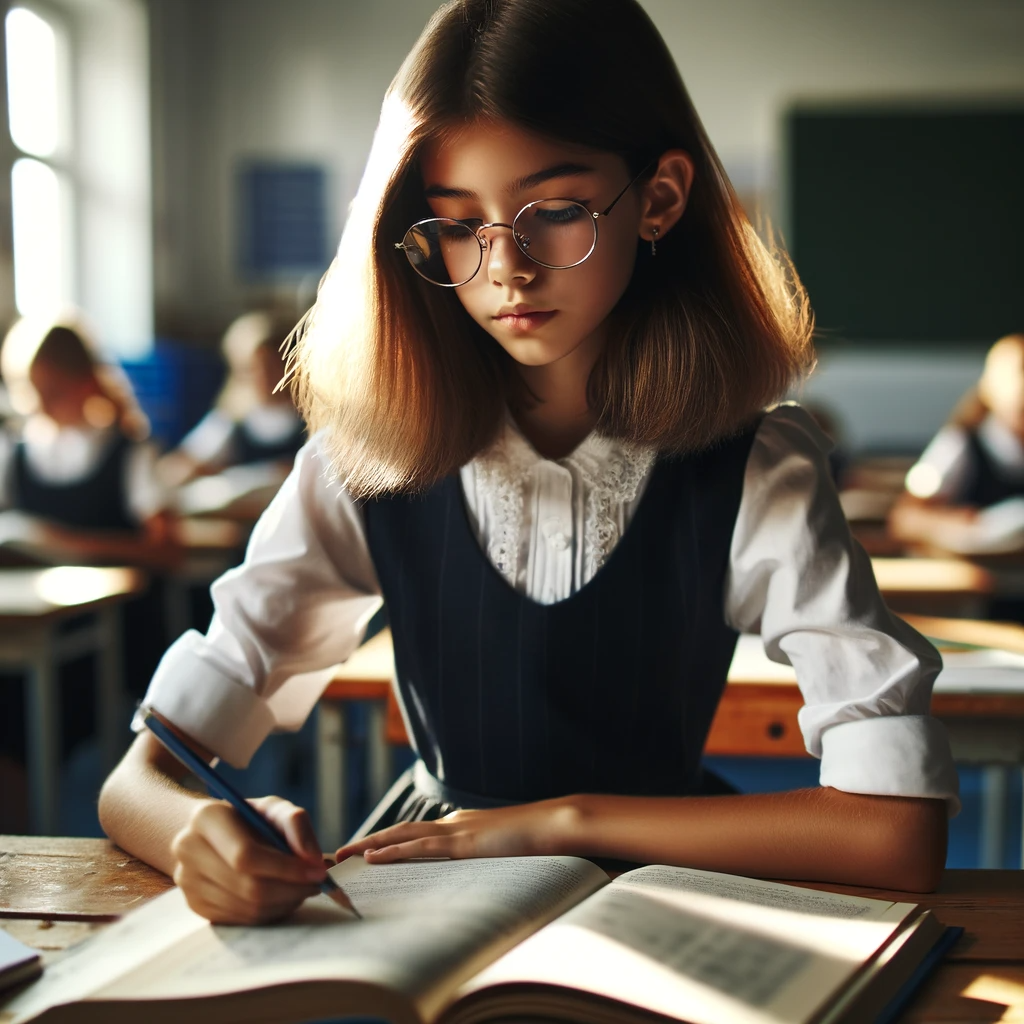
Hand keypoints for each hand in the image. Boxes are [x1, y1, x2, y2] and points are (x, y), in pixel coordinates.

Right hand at [170, 795, 327, 923]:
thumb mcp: (274, 808)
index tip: (318, 871)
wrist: (213, 834)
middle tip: (318, 883)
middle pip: (249, 886)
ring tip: (302, 887)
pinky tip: (282, 896)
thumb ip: (296, 824)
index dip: (286, 868)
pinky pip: (242, 919)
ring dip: (285, 902)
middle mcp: (188, 849)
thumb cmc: (249, 819)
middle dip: (292, 889)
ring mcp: (188, 882)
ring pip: (248, 907)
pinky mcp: (196, 905)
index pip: (246, 855)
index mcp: (206, 818)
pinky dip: (271, 911)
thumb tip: (312, 858)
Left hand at [335, 798, 581, 864]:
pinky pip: (419, 847)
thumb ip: (483, 854)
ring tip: (343, 855)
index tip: (364, 853)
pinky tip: (372, 858)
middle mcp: (452, 823)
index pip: (414, 834)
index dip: (387, 842)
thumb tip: (472, 867)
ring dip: (370, 845)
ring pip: (402, 836)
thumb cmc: (534, 838)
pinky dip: (392, 851)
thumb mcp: (501, 848)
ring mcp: (456, 830)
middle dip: (368, 842)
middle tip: (339, 854)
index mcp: (460, 825)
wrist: (554, 823)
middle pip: (399, 832)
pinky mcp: (463, 842)